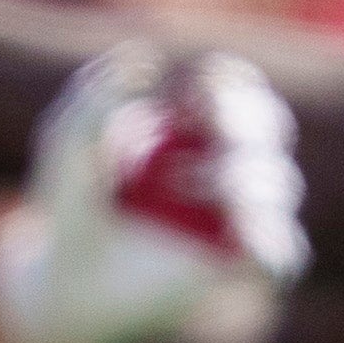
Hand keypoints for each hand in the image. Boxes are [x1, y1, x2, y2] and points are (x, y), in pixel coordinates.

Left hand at [0, 45, 305, 342]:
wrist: (63, 284)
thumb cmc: (69, 208)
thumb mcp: (67, 146)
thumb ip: (94, 99)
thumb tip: (143, 59)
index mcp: (200, 132)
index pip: (238, 93)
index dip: (231, 82)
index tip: (198, 82)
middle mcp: (233, 171)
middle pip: (271, 128)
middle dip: (245, 117)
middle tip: (208, 120)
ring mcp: (243, 221)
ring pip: (280, 184)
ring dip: (240, 172)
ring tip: (184, 179)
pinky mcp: (243, 271)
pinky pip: (280, 256)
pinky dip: (266, 237)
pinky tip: (234, 223)